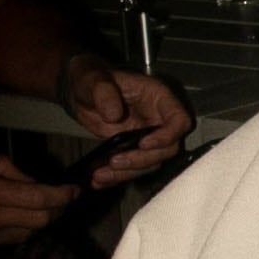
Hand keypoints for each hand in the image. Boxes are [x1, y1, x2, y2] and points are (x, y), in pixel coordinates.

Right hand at [0, 156, 76, 258]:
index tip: (75, 190)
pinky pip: (4, 244)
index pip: (42, 199)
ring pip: (27, 235)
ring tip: (32, 208)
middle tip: (60, 199)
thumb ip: (6, 169)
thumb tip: (34, 181)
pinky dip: (12, 232)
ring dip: (36, 222)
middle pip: (41, 221)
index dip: (65, 195)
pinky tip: (2, 221)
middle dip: (56, 210)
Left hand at [62, 54, 193, 187]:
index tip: (142, 143)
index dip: (167, 136)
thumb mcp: (93, 79)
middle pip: (168, 148)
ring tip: (101, 175)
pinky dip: (117, 177)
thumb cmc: (91, 78)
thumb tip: (114, 116)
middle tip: (114, 162)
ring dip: (128, 173)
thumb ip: (103, 92)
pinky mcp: (133, 149)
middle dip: (143, 160)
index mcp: (158, 98)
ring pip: (152, 162)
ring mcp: (147, 135)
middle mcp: (158, 119)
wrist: (79, 91)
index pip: (179, 120)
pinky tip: (99, 180)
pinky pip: (134, 167)